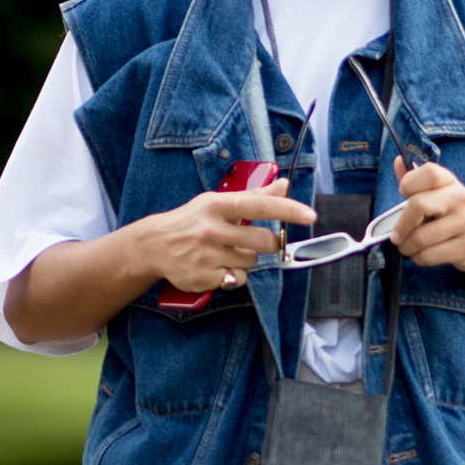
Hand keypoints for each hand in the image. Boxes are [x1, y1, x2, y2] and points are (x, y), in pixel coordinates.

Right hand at [143, 179, 316, 292]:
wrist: (154, 245)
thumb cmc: (192, 221)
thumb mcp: (217, 203)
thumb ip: (254, 196)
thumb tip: (283, 184)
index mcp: (217, 206)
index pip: (258, 205)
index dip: (287, 210)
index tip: (310, 215)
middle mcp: (212, 230)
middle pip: (263, 242)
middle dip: (267, 244)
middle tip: (253, 240)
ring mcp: (207, 255)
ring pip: (251, 262)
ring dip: (245, 259)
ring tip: (224, 252)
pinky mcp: (203, 277)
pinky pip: (237, 280)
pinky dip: (232, 276)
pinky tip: (216, 266)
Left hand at [389, 157, 464, 272]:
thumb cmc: (452, 214)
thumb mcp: (437, 194)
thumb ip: (415, 180)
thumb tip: (398, 161)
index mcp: (450, 181)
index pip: (429, 173)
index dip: (408, 183)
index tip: (403, 195)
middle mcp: (461, 198)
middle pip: (419, 205)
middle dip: (401, 225)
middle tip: (396, 235)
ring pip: (420, 237)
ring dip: (407, 246)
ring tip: (408, 247)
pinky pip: (429, 255)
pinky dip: (418, 258)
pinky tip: (422, 254)